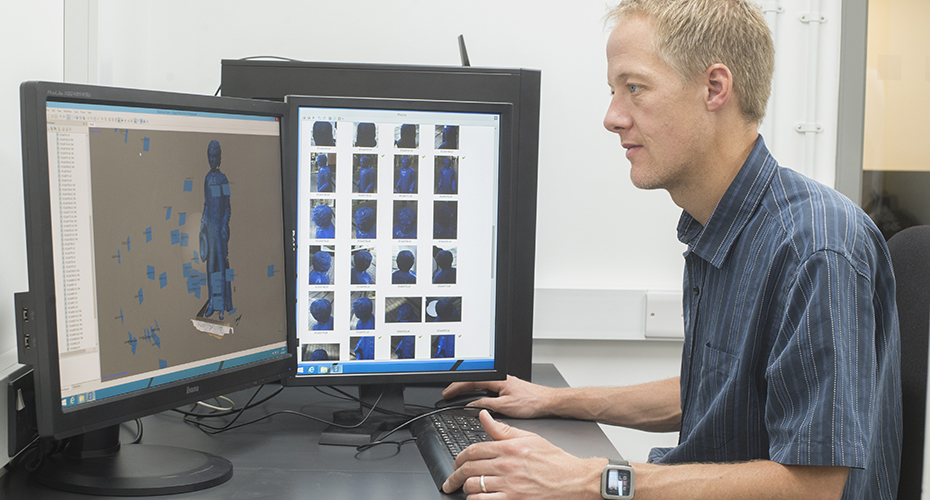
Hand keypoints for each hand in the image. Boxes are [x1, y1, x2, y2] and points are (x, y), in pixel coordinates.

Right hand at [442, 375, 557, 418]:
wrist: (548, 402)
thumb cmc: (532, 402)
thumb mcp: (506, 407)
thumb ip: (487, 405)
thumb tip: (472, 405)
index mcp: (498, 379)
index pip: (472, 381)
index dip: (457, 387)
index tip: (448, 393)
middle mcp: (500, 379)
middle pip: (474, 380)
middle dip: (460, 387)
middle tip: (449, 394)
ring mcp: (504, 383)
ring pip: (481, 384)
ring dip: (469, 389)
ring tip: (458, 395)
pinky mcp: (508, 388)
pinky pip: (488, 388)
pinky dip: (478, 392)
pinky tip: (476, 398)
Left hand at [442, 410, 602, 498]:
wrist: (572, 480)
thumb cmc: (553, 461)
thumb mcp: (528, 438)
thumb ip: (502, 430)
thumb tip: (484, 416)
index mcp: (508, 448)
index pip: (473, 450)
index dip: (459, 458)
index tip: (456, 463)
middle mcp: (506, 465)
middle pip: (469, 469)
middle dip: (455, 475)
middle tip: (451, 480)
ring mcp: (508, 484)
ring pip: (473, 486)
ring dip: (465, 488)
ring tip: (465, 489)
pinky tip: (475, 499)